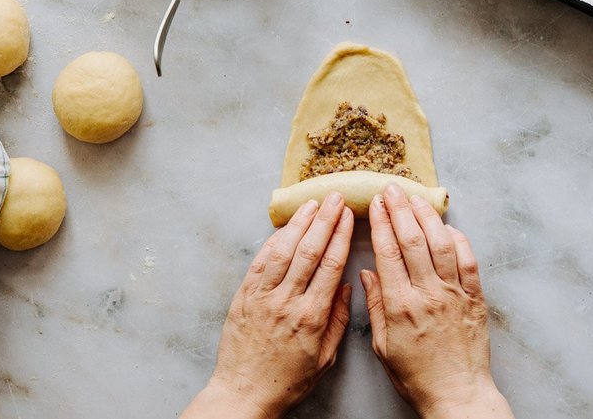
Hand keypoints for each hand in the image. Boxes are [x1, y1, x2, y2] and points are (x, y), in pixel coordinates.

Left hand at [181, 192, 353, 418]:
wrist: (244, 394)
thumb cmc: (287, 381)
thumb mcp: (325, 358)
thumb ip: (337, 320)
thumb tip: (345, 286)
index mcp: (311, 316)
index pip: (330, 265)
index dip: (340, 236)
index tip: (349, 216)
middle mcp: (286, 302)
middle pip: (308, 251)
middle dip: (324, 220)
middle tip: (334, 198)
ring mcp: (262, 297)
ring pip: (283, 250)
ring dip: (299, 223)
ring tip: (312, 203)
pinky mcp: (243, 297)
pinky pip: (260, 262)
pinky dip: (273, 241)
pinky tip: (284, 227)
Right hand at [361, 184, 513, 418]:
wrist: (457, 395)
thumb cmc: (416, 376)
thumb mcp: (383, 346)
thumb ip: (374, 306)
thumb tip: (368, 273)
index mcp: (400, 306)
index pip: (388, 252)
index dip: (381, 223)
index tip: (375, 203)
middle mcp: (428, 294)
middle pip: (413, 240)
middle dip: (400, 209)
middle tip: (392, 188)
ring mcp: (455, 294)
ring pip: (441, 243)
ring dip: (427, 217)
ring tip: (416, 198)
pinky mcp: (475, 298)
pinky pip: (468, 260)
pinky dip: (458, 239)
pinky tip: (446, 227)